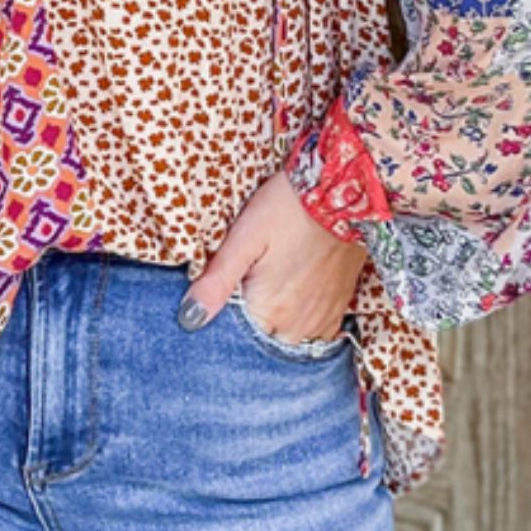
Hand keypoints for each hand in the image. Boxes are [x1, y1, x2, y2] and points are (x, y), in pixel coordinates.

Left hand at [177, 170, 368, 340]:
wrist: (342, 191)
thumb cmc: (288, 208)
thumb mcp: (244, 237)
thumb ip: (217, 281)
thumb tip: (188, 318)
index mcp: (270, 310)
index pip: (236, 338)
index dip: (225, 318)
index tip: (226, 293)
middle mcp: (298, 325)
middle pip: (262, 339)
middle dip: (250, 319)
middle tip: (249, 280)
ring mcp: (321, 319)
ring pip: (287, 337)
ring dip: (274, 320)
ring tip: (270, 284)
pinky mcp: (338, 309)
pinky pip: (312, 331)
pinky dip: (298, 319)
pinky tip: (291, 293)